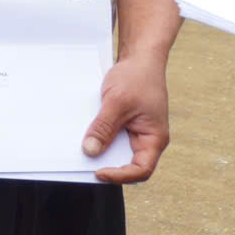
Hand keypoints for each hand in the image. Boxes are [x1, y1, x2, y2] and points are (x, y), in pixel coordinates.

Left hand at [85, 53, 171, 182]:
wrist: (140, 58)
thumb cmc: (137, 78)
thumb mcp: (117, 102)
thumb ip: (104, 127)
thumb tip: (90, 151)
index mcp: (155, 138)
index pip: (141, 169)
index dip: (121, 176)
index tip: (98, 172)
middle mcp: (147, 139)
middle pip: (127, 163)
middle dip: (107, 165)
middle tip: (83, 163)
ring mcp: (135, 132)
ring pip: (117, 151)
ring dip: (100, 150)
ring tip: (80, 150)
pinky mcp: (125, 124)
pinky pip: (111, 136)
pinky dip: (98, 136)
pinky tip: (83, 134)